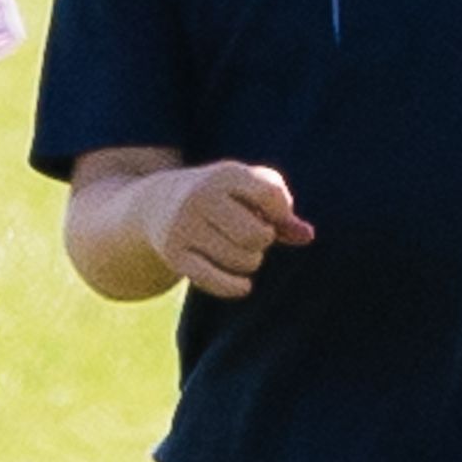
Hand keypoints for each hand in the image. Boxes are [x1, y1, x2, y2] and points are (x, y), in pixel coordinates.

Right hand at [140, 163, 314, 298]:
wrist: (155, 204)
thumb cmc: (218, 196)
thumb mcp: (246, 188)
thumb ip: (280, 208)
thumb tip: (306, 236)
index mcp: (224, 174)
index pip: (271, 196)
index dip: (281, 212)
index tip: (271, 215)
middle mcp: (201, 198)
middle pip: (257, 235)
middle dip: (264, 241)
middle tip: (252, 236)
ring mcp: (184, 227)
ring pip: (242, 260)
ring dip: (250, 262)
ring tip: (239, 250)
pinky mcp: (175, 255)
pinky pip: (217, 281)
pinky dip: (237, 286)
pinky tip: (244, 284)